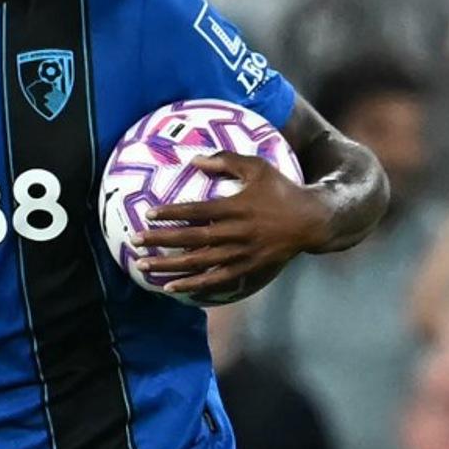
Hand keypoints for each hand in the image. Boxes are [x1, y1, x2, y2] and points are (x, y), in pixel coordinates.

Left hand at [134, 152, 330, 297]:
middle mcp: (237, 233)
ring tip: (144, 267)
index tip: (147, 213)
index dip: (171, 212)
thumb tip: (193, 160)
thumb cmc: (282, 189)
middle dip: (161, 241)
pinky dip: (194, 285)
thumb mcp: (258, 167)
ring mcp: (243, 254)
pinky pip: (217, 280)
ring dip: (170, 266)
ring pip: (200, 263)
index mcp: (237, 207)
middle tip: (134, 241)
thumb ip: (226, 161)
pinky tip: (173, 288)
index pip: (197, 211)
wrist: (313, 221)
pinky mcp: (248, 269)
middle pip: (192, 239)